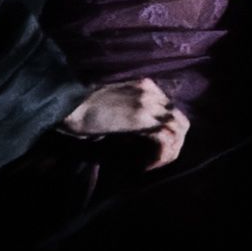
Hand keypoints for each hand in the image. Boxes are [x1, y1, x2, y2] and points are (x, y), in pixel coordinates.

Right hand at [57, 75, 188, 170]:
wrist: (70, 107)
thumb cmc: (84, 109)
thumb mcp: (116, 104)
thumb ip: (133, 114)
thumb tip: (141, 135)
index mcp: (146, 86)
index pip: (171, 111)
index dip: (167, 133)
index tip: (152, 149)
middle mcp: (152, 92)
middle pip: (180, 120)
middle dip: (175, 143)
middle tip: (158, 160)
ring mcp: (149, 104)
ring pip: (178, 129)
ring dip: (170, 151)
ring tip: (154, 164)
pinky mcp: (142, 119)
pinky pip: (165, 138)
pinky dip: (162, 154)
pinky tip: (149, 164)